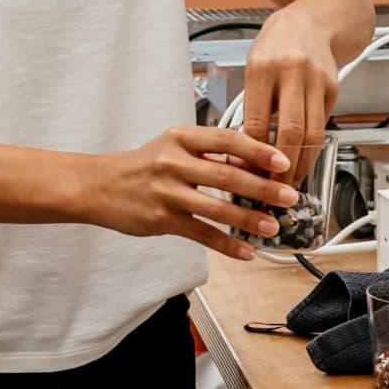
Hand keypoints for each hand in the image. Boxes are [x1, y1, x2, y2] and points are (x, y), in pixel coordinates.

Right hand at [94, 126, 301, 259]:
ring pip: (216, 207)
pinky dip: (227, 244)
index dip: (258, 150)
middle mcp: (174, 161)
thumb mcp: (172, 145)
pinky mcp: (161, 219)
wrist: (99, 185)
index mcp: (181, 137)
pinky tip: (247, 251)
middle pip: (226, 174)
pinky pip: (200, 233)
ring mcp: (167, 191)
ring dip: (249, 219)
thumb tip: (254, 166)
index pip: (227, 139)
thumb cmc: (143, 165)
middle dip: (262, 187)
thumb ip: (208, 153)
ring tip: (273, 226)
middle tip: (289, 197)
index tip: (283, 162)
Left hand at [241, 11, 339, 185]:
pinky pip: (323, 125)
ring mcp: (317, 80)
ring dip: (302, 164)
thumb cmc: (278, 41)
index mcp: (263, 67)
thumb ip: (252, 101)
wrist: (316, 18)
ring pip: (312, 133)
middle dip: (282, 167)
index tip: (246, 174)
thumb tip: (242, 147)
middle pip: (290, 131)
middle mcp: (292, 72)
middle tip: (273, 190)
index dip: (252, 154)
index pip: (257, 122)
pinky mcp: (333, 88)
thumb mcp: (253, 63)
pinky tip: (303, 160)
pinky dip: (313, 148)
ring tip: (289, 183)